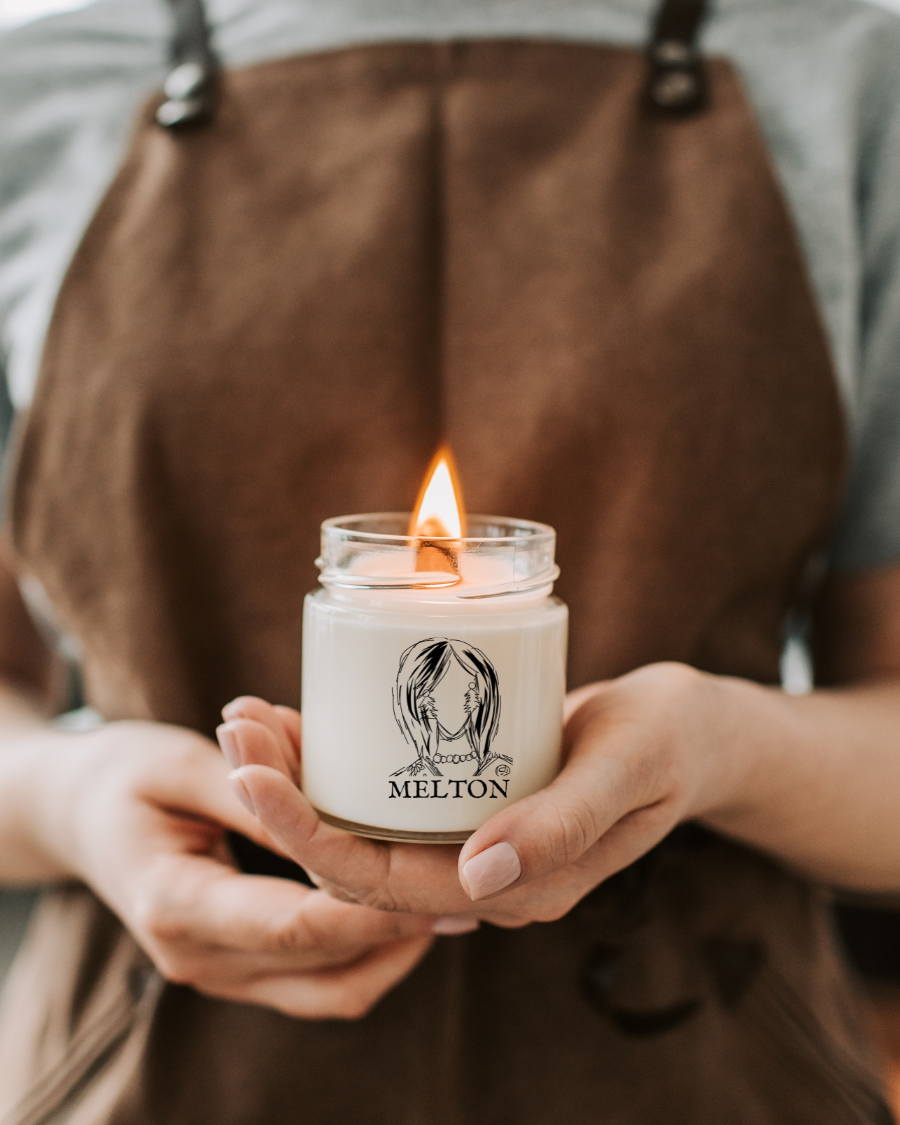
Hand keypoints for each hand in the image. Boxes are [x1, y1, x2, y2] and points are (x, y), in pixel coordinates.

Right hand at [37, 720, 456, 1017]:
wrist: (77, 814)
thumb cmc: (125, 776)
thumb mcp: (183, 765)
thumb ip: (254, 794)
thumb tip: (330, 812)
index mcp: (178, 905)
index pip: (296, 925)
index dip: (373, 909)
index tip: (439, 883)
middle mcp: (197, 957)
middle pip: (324, 967)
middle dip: (400, 931)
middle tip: (466, 890)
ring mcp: (216, 972)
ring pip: (329, 991)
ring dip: (391, 952)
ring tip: (449, 903)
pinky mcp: (236, 966)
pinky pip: (314, 983)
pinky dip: (364, 955)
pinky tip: (404, 911)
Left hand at [220, 663, 729, 926]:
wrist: (692, 730)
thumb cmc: (669, 740)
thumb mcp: (628, 767)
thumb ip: (563, 822)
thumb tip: (478, 880)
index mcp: (519, 889)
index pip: (388, 884)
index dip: (309, 837)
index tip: (251, 774)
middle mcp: (483, 878)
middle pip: (357, 859)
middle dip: (283, 801)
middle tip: (235, 726)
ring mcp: (473, 843)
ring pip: (363, 829)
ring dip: (300, 780)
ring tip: (249, 717)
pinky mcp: (469, 804)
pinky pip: (389, 799)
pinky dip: (340, 763)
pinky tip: (305, 720)